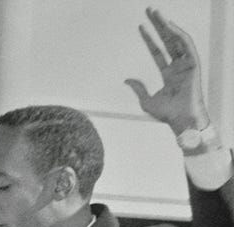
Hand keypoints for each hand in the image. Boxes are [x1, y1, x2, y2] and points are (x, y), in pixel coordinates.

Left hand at [124, 7, 209, 133]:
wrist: (182, 120)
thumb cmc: (168, 114)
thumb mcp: (146, 101)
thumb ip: (138, 88)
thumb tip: (127, 79)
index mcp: (168, 74)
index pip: (157, 51)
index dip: (149, 39)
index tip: (140, 27)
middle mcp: (178, 66)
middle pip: (166, 40)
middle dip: (158, 25)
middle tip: (149, 10)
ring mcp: (186, 64)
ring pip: (175, 39)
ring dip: (166, 25)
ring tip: (156, 13)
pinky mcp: (193, 64)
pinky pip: (186, 46)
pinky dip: (178, 35)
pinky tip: (169, 26)